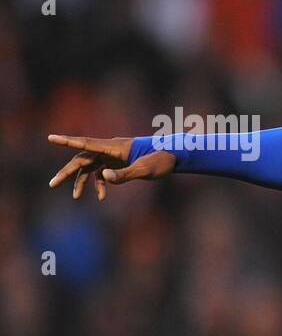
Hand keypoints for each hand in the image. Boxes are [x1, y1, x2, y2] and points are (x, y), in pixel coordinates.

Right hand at [47, 135, 176, 200]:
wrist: (177, 155)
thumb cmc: (162, 159)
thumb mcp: (145, 170)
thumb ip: (124, 174)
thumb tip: (103, 176)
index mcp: (114, 147)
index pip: (86, 143)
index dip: (67, 141)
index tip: (50, 138)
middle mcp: (110, 149)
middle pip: (82, 158)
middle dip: (67, 172)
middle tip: (53, 184)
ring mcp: (114, 155)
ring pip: (90, 166)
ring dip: (82, 181)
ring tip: (75, 197)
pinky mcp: (119, 162)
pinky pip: (102, 172)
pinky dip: (99, 183)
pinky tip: (101, 197)